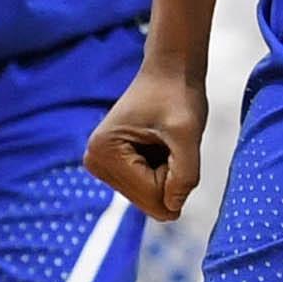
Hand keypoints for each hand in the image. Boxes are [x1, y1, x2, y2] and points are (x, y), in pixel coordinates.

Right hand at [85, 66, 207, 221]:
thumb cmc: (178, 95)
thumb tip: (172, 210)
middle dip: (170, 175)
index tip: (173, 138)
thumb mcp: (188, 132)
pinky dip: (162, 170)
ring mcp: (101, 165)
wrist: (170, 71)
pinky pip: (147, 187)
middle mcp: (94, 162)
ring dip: (167, 172)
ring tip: (163, 139)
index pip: (152, 194)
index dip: (176, 172)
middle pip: (147, 199)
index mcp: (104, 152)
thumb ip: (185, 174)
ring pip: (149, 196)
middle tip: (170, 139)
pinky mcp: (112, 166)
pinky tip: (158, 143)